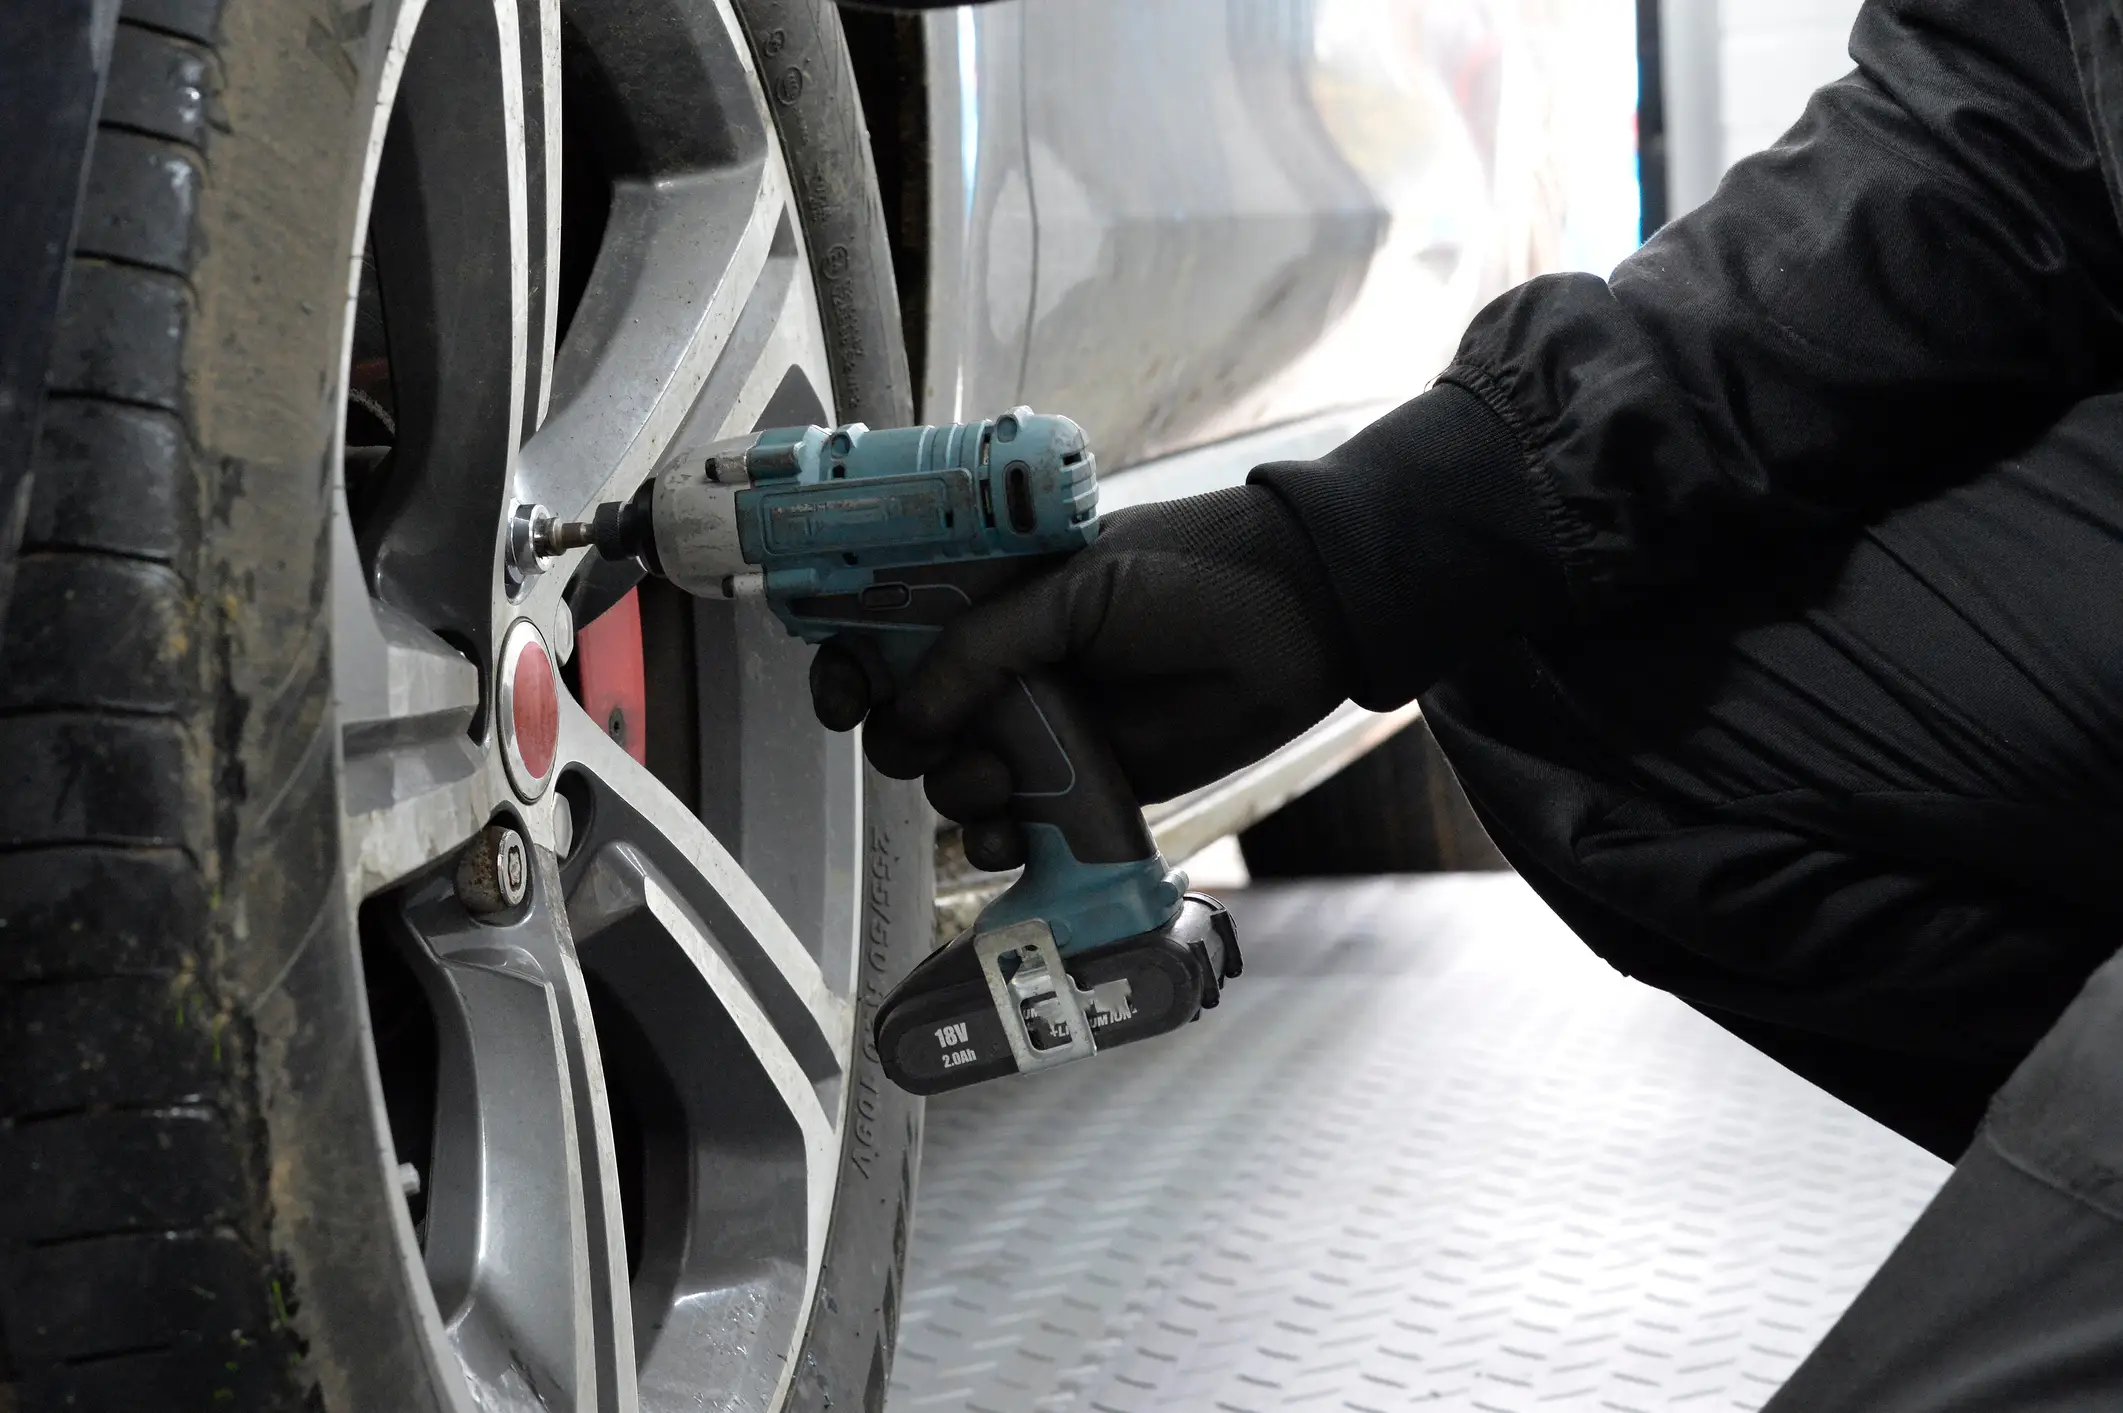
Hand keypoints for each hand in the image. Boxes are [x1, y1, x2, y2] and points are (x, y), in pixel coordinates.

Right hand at [809, 485, 1357, 868]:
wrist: (1302, 620)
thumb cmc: (1194, 571)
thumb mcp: (1077, 586)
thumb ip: (986, 647)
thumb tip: (907, 715)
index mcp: (994, 595)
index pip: (891, 627)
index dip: (850, 662)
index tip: (844, 695)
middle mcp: (1008, 663)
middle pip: (907, 716)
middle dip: (900, 741)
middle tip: (931, 744)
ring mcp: (1045, 728)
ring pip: (954, 778)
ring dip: (954, 794)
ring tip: (996, 784)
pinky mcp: (1087, 787)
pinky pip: (1016, 826)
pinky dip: (997, 840)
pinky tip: (1014, 836)